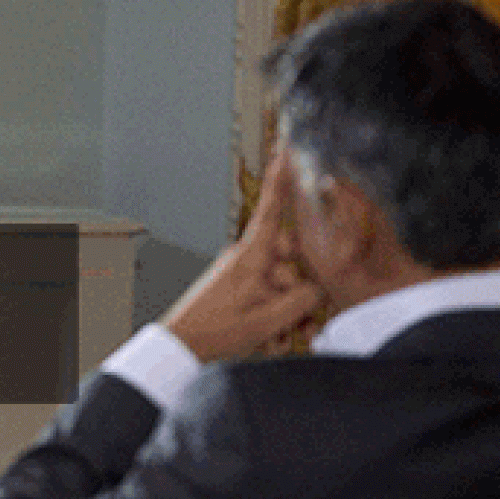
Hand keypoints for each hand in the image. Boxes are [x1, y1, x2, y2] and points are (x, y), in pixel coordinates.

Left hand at [161, 152, 325, 360]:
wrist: (180, 348)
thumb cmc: (213, 331)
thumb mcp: (266, 320)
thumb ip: (301, 301)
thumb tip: (319, 290)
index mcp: (251, 255)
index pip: (272, 209)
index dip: (281, 179)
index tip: (288, 150)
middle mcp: (248, 259)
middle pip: (292, 259)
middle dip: (302, 291)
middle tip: (302, 320)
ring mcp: (243, 275)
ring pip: (283, 284)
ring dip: (289, 313)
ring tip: (280, 338)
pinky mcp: (240, 291)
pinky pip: (269, 297)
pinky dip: (276, 319)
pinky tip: (271, 341)